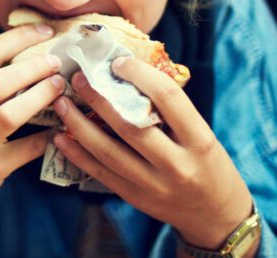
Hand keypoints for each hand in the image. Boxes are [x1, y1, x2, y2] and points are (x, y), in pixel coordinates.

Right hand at [0, 24, 60, 251]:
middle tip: (56, 62)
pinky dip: (47, 136)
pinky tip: (61, 127)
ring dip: (40, 97)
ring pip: (10, 114)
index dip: (18, 38)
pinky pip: (26, 149)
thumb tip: (28, 50)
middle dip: (32, 67)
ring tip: (59, 87)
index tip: (44, 30)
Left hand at [52, 57, 252, 249]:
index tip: (117, 62)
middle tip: (78, 78)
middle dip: (99, 98)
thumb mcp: (201, 135)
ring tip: (61, 104)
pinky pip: (100, 173)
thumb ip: (171, 112)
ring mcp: (154, 185)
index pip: (168, 98)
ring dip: (79, 125)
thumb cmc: (206, 163)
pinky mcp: (135, 197)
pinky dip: (77, 154)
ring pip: (108, 151)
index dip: (140, 75)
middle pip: (130, 125)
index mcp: (199, 141)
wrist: (216, 214)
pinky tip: (60, 137)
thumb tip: (127, 75)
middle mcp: (177, 164)